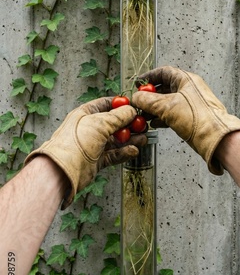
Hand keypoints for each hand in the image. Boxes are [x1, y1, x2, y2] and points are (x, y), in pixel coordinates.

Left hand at [25, 97, 145, 208]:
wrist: (63, 170)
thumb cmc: (73, 143)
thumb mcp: (99, 123)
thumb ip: (118, 117)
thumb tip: (131, 111)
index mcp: (85, 114)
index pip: (105, 104)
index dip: (120, 104)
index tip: (134, 105)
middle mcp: (89, 128)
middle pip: (114, 123)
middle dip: (129, 123)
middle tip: (142, 124)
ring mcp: (93, 145)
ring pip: (116, 140)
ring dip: (130, 139)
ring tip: (143, 138)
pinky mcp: (97, 160)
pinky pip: (114, 154)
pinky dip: (125, 152)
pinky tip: (133, 150)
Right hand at [132, 66, 239, 174]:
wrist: (214, 138)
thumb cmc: (198, 118)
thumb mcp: (167, 106)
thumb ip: (148, 100)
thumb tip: (136, 97)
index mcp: (186, 80)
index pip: (164, 72)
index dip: (149, 77)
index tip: (138, 83)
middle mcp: (188, 90)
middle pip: (163, 88)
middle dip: (149, 96)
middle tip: (138, 102)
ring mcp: (189, 104)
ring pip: (166, 102)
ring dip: (153, 109)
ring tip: (143, 115)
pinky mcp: (189, 118)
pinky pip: (171, 114)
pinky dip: (161, 118)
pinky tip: (154, 123)